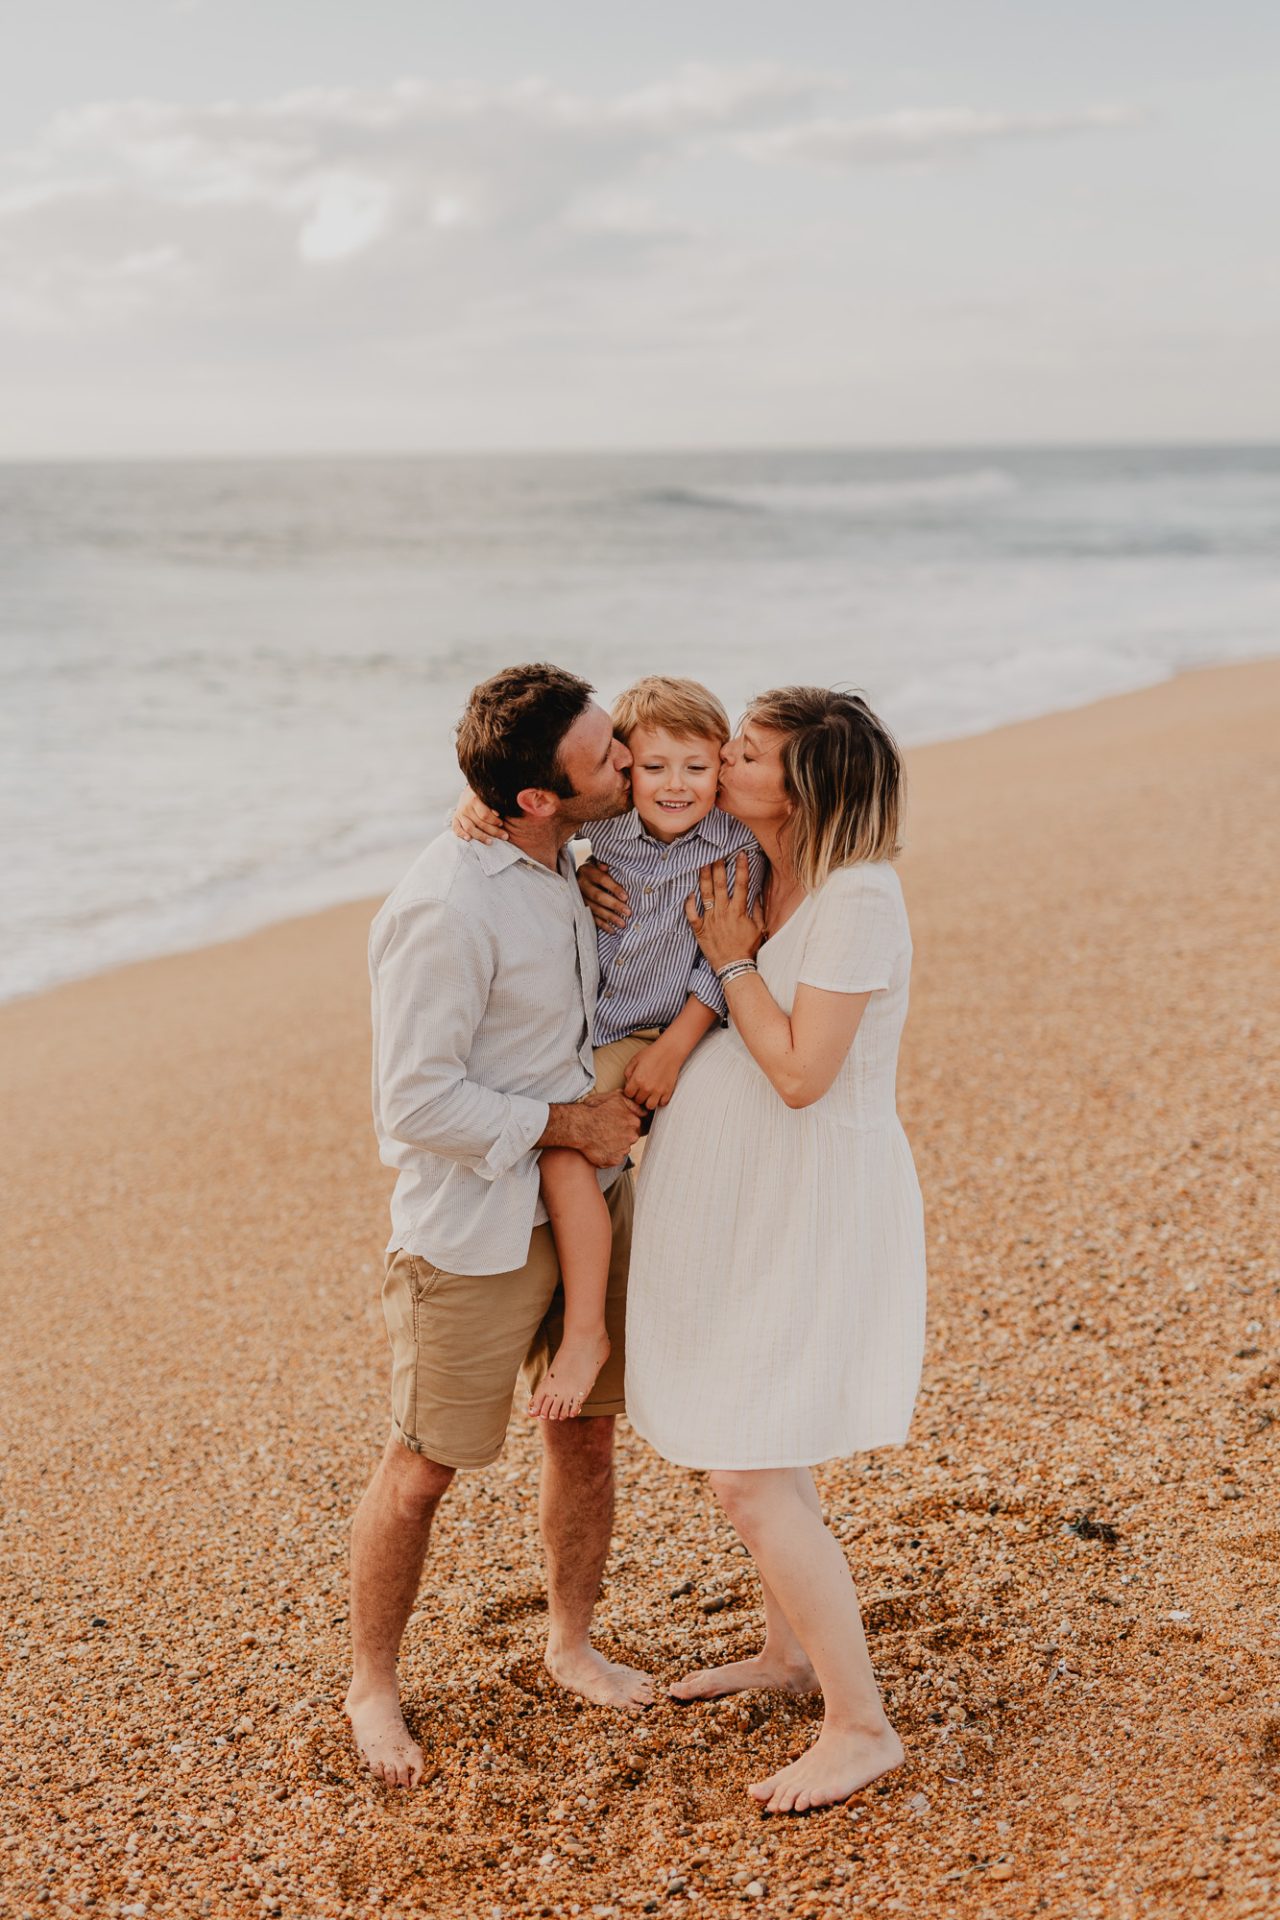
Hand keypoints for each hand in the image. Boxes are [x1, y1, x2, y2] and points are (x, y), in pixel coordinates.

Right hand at [451, 787, 507, 842]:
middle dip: (493, 831)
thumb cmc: (483, 797)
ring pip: (469, 828)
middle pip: (479, 823)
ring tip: (490, 842)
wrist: (469, 792)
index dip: (494, 821)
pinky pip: (456, 828)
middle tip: (504, 836)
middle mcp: (466, 807)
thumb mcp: (488, 797)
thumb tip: (497, 814)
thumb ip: (493, 805)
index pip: (485, 815)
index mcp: (475, 799)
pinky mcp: (455, 818)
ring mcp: (460, 813)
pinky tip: (469, 839)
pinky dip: (461, 834)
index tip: (502, 824)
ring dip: (481, 836)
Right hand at [573, 1090, 643, 1165]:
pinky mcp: (614, 1160)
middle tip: (607, 1131)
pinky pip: (615, 1159)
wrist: (578, 1125)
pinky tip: (599, 1147)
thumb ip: (632, 1103)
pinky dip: (608, 1155)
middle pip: (631, 1138)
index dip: (625, 1124)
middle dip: (621, 1135)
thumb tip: (642, 1110)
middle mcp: (632, 1136)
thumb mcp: (615, 1097)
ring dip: (615, 1146)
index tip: (615, 1124)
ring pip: (623, 1149)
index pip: (636, 1126)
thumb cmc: (594, 1110)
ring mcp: (624, 1149)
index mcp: (634, 1121)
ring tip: (601, 1139)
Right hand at [577, 858, 629, 932]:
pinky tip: (613, 930)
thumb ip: (603, 863)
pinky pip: (591, 918)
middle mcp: (581, 884)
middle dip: (614, 905)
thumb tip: (605, 866)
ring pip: (595, 909)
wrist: (581, 875)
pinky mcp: (580, 908)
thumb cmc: (597, 868)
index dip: (614, 888)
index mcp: (587, 871)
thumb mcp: (598, 862)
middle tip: (628, 912)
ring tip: (623, 924)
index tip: (626, 897)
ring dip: (610, 917)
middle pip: (598, 896)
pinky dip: (602, 925)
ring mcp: (579, 898)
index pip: (602, 879)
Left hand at [623, 1040, 681, 1111]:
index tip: (633, 1087)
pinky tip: (659, 1093)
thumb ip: (627, 1073)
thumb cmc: (652, 1054)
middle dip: (638, 1095)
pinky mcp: (668, 1092)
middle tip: (642, 1088)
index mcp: (637, 1079)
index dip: (630, 1091)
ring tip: (650, 1093)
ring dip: (648, 1101)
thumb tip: (627, 1084)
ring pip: (649, 1106)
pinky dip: (660, 1100)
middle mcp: (647, 1088)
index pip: (628, 1094)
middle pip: (638, 1101)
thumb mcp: (634, 1060)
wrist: (670, 1051)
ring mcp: (658, 1091)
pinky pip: (662, 1104)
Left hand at [685, 852, 765, 970]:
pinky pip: (692, 913)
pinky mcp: (699, 929)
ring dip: (703, 878)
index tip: (740, 854)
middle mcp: (723, 912)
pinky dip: (689, 903)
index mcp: (739, 910)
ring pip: (705, 894)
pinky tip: (689, 893)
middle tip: (716, 854)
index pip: (741, 884)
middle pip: (720, 885)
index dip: (741, 867)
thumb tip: (757, 894)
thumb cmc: (748, 948)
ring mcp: (710, 920)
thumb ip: (758, 910)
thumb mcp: (759, 928)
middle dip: (718, 867)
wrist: (733, 966)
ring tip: (702, 864)